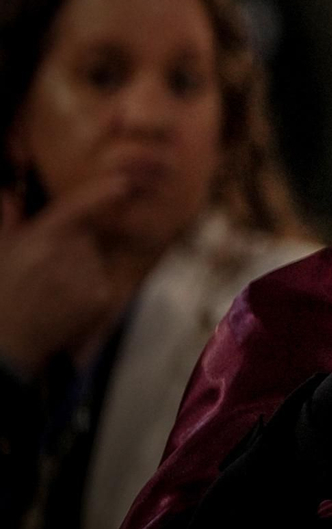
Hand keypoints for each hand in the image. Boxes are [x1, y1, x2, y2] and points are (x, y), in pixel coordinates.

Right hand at [0, 175, 130, 376]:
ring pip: (94, 260)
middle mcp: (68, 254)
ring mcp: (87, 276)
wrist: (8, 344)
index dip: (101, 193)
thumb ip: (7, 222)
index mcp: (39, 239)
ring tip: (51, 291)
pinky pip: (101, 282)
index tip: (122, 184)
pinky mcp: (99, 298)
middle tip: (45, 271)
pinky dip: (89, 289)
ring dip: (80, 268)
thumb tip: (7, 196)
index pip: (76, 208)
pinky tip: (64, 304)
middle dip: (73, 246)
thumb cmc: (1, 295)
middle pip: (86, 237)